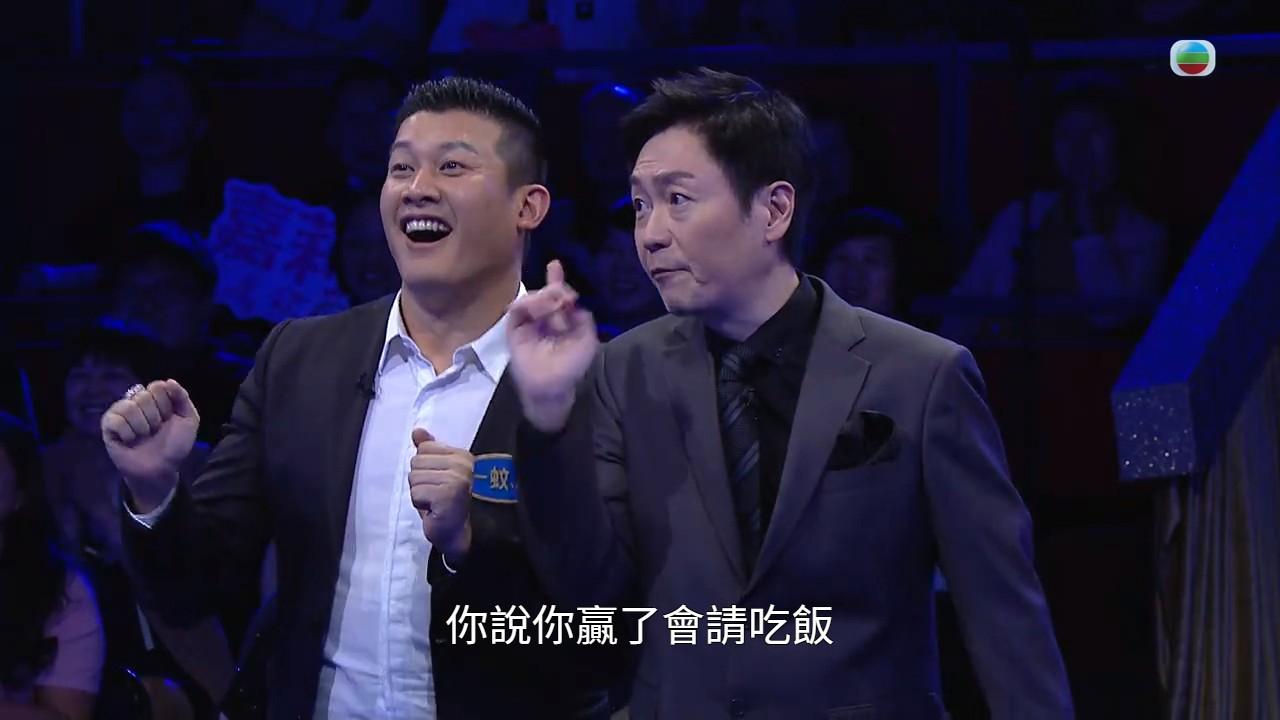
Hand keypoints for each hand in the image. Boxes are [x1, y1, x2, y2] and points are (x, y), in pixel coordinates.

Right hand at [101, 379, 199, 511]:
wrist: (161, 469)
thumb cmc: (175, 445)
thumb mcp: (189, 420)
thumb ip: (182, 398)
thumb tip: (168, 381)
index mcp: (157, 398)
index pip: (158, 386)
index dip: (166, 404)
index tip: (169, 418)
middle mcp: (137, 402)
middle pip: (143, 395)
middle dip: (155, 417)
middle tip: (156, 430)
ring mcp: (121, 412)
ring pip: (129, 406)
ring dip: (142, 426)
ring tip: (144, 436)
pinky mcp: (108, 426)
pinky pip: (115, 420)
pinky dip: (127, 432)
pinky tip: (130, 440)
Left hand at [408, 429, 473, 563]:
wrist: (459, 534)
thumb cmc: (447, 504)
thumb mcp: (437, 473)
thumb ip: (429, 451)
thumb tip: (417, 431)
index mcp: (462, 456)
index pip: (424, 449)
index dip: (425, 468)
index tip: (438, 482)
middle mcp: (463, 465)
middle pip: (417, 462)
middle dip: (420, 481)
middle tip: (436, 495)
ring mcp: (457, 479)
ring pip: (414, 478)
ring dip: (420, 494)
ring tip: (435, 503)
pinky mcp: (448, 495)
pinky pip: (416, 493)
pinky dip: (420, 505)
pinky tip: (434, 510)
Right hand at [507, 260, 597, 431]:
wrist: (550, 386)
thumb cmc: (571, 366)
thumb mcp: (587, 340)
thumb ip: (583, 318)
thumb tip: (573, 300)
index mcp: (562, 320)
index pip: (559, 296)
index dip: (557, 280)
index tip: (554, 266)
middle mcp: (544, 318)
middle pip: (545, 293)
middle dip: (552, 287)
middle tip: (558, 292)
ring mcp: (528, 323)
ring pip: (531, 298)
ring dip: (542, 297)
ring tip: (551, 304)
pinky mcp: (514, 330)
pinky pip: (516, 310)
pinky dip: (526, 304)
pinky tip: (536, 307)